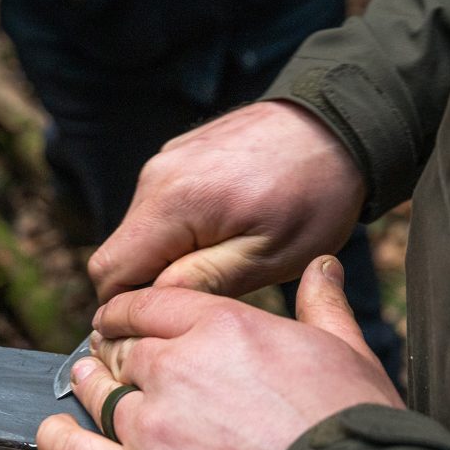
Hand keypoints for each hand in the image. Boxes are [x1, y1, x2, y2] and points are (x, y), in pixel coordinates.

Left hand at [37, 256, 402, 449]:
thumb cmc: (357, 436)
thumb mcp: (350, 355)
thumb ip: (323, 307)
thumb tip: (322, 267)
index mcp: (223, 328)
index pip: (153, 306)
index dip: (130, 311)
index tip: (120, 318)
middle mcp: (175, 369)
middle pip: (123, 350)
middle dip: (111, 349)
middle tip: (105, 354)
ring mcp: (149, 427)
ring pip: (99, 395)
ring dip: (87, 384)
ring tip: (81, 380)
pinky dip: (58, 442)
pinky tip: (51, 433)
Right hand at [89, 101, 365, 302]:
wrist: (339, 122)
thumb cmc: (313, 194)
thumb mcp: (268, 256)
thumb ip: (203, 281)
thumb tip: (152, 303)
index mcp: (171, 203)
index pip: (110, 272)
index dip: (124, 308)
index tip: (159, 327)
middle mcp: (155, 178)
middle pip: (119, 253)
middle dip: (147, 285)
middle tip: (199, 301)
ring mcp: (164, 162)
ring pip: (139, 231)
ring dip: (167, 257)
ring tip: (221, 260)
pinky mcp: (177, 156)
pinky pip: (159, 207)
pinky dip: (178, 230)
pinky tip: (223, 230)